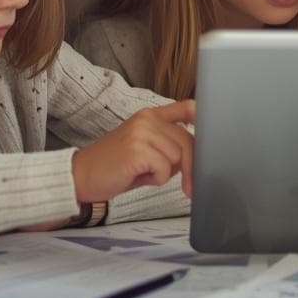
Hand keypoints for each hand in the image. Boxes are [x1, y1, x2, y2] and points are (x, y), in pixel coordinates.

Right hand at [72, 100, 195, 202]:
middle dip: (191, 168)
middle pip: (188, 142)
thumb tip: (192, 156)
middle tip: (188, 189)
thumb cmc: (113, 167)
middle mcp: (147, 119)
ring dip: (165, 173)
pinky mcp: (137, 148)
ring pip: (177, 157)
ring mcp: (142, 132)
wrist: (80, 176)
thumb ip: (166, 145)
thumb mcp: (143, 149)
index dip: (202, 116)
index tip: (217, 125)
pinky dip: (155, 179)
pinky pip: (164, 169)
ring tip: (143, 173)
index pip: (184, 108)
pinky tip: (136, 176)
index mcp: (149, 116)